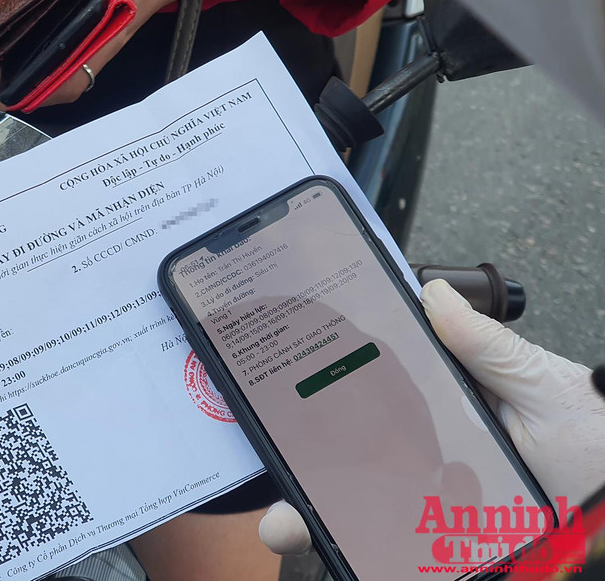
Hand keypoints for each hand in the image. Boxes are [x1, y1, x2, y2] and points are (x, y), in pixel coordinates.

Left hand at [0, 0, 186, 108]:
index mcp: (106, 37)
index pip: (69, 82)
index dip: (38, 90)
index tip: (5, 86)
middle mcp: (97, 46)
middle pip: (55, 85)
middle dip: (20, 87)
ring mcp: (92, 42)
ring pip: (55, 74)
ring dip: (25, 75)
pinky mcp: (88, 32)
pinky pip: (59, 56)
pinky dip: (36, 58)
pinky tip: (13, 47)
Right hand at [259, 279, 604, 554]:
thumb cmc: (587, 431)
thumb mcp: (535, 379)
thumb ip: (485, 343)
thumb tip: (431, 293)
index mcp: (436, 409)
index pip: (363, 402)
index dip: (315, 405)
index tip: (272, 398)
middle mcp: (425, 457)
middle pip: (350, 467)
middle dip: (302, 482)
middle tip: (271, 492)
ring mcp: (435, 504)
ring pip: (366, 513)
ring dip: (320, 520)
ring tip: (287, 528)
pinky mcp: (450, 541)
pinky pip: (401, 550)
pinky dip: (364, 551)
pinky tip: (340, 552)